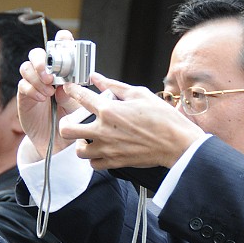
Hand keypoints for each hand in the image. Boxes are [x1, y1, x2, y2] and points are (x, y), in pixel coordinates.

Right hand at [17, 30, 81, 155]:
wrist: (59, 140)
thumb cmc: (72, 119)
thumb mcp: (79, 105)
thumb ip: (74, 93)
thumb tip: (65, 84)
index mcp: (63, 71)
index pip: (60, 50)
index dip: (62, 41)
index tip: (65, 39)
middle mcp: (47, 74)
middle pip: (37, 54)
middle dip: (41, 60)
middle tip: (49, 75)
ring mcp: (34, 84)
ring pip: (26, 67)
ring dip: (37, 77)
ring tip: (49, 91)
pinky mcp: (25, 96)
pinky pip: (23, 85)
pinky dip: (33, 90)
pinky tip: (42, 99)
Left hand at [60, 73, 204, 169]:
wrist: (177, 143)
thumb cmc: (163, 118)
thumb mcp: (140, 94)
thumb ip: (115, 86)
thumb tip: (98, 78)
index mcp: (109, 110)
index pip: (80, 97)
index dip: (72, 90)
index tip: (71, 89)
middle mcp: (103, 130)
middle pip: (67, 129)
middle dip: (66, 123)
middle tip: (73, 121)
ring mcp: (108, 148)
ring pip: (79, 150)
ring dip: (81, 143)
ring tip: (89, 138)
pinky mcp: (115, 162)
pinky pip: (94, 164)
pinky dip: (95, 158)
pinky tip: (101, 150)